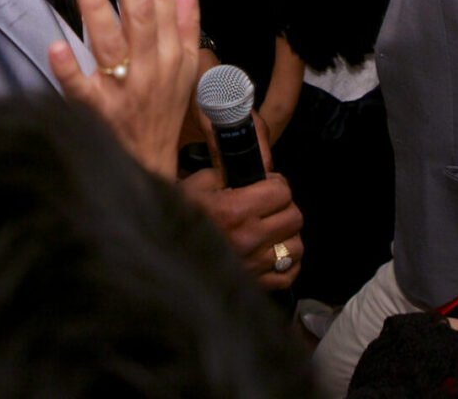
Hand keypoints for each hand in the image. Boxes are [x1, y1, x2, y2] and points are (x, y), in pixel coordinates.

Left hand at [50, 0, 202, 178]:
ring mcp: (122, 91)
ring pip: (110, 43)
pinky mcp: (95, 113)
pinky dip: (70, 69)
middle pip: (140, 13)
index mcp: (171, 53)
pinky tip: (56, 45)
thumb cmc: (163, 115)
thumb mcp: (185, 68)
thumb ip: (186, 22)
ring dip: (98, 6)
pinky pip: (81, 90)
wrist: (148, 171)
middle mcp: (150, 68)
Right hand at [178, 168, 304, 288]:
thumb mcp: (195, 185)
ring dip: (287, 235)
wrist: (162, 258)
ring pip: (296, 247)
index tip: (267, 184)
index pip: (281, 191)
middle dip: (284, 206)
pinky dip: (286, 263)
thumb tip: (251, 172)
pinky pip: (289, 273)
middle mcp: (248, 238)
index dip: (276, 183)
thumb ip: (224, 173)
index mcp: (233, 210)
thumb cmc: (178, 219)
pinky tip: (272, 252)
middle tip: (269, 205)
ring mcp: (254, 264)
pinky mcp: (256, 284)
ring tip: (271, 230)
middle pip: (294, 217)